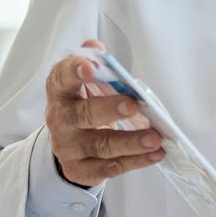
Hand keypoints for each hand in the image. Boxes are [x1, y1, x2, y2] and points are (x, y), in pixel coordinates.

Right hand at [44, 38, 165, 189]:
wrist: (69, 145)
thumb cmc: (83, 106)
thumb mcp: (84, 84)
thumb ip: (92, 63)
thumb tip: (96, 47)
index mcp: (60, 92)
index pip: (62, 78)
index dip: (74, 71)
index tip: (91, 68)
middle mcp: (60, 120)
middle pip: (83, 115)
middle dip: (108, 110)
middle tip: (132, 105)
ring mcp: (69, 147)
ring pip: (101, 145)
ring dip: (131, 142)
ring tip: (155, 138)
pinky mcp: (82, 169)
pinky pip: (111, 167)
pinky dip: (136, 161)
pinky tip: (155, 154)